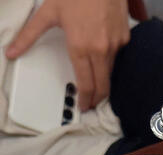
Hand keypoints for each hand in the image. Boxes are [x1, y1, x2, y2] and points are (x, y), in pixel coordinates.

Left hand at [5, 0, 129, 111]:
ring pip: (110, 72)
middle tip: (92, 103)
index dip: (85, 100)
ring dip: (104, 82)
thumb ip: (29, 35)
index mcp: (81, 47)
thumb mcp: (48, 12)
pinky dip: (110, 61)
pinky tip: (103, 58)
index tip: (83, 106)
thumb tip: (11, 52)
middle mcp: (100, 50)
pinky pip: (117, 56)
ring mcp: (115, 45)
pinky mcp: (124, 38)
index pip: (86, 84)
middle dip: (97, 98)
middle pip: (102, 86)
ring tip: (97, 85)